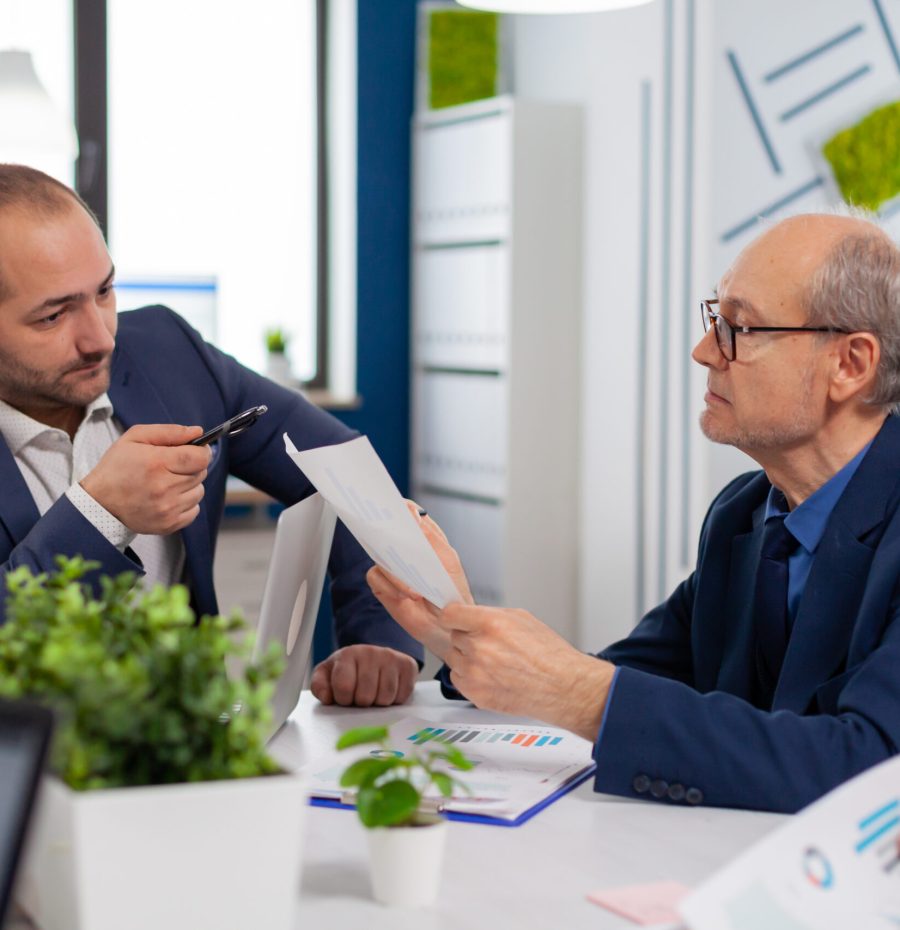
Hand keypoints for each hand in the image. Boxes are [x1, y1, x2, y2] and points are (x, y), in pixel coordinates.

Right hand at [80, 424, 210, 533]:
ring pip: (199, 492)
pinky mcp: (168, 524)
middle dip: (192, 467)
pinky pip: (194, 510)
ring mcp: (167, 509)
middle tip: (172, 467)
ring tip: (168, 483)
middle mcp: (164, 488)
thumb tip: (198, 432)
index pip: (200, 458)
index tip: (195, 451)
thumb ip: (169, 432)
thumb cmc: (117, 467)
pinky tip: (168, 498)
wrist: (99, 503)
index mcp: (157, 463)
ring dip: (189, 486)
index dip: (202, 452)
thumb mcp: (135, 438)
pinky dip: (186, 503)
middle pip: (201, 474)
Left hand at [310, 645, 418, 706]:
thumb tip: (327, 697)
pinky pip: (402, 695)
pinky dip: (395, 700)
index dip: (343, 699)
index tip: (345, 696)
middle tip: (360, 695)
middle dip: (361, 702)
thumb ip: (319, 686)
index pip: (344, 687)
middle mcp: (370, 652)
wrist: (373, 658)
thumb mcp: (327, 675)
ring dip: (378, 703)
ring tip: (374, 693)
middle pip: (366, 696)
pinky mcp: (408, 665)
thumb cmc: (347, 671)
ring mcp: (391, 657)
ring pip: (385, 697)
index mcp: (348, 654)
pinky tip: (388, 690)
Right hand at [366, 504, 474, 661]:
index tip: (394, 504)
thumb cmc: (452, 592)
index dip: (397, 505)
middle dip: (383, 527)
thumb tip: (415, 514)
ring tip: (415, 586)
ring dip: (397, 570)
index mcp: (423, 537)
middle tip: (386, 529)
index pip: (406, 513)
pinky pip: (376, 576)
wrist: (447, 626)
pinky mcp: (382, 585)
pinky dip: (392, 586)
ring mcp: (391, 566)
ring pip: (379, 555)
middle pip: (385, 528)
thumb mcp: (448, 562)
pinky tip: (407, 596)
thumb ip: (431, 538)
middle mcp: (404, 548)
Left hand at [437, 603, 614, 742]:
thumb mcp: (521, 618)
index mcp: (491, 624)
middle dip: (468, 638)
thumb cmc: (548, 654)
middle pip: (454, 636)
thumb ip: (490, 615)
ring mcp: (475, 673)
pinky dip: (470, 677)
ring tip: (493, 661)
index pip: (449, 614)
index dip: (454, 616)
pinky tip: (491, 675)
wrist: (562, 687)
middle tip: (489, 644)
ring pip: (454, 658)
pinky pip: (458, 679)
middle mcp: (480, 648)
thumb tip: (470, 615)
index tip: (455, 619)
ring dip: (467, 658)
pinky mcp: (475, 694)